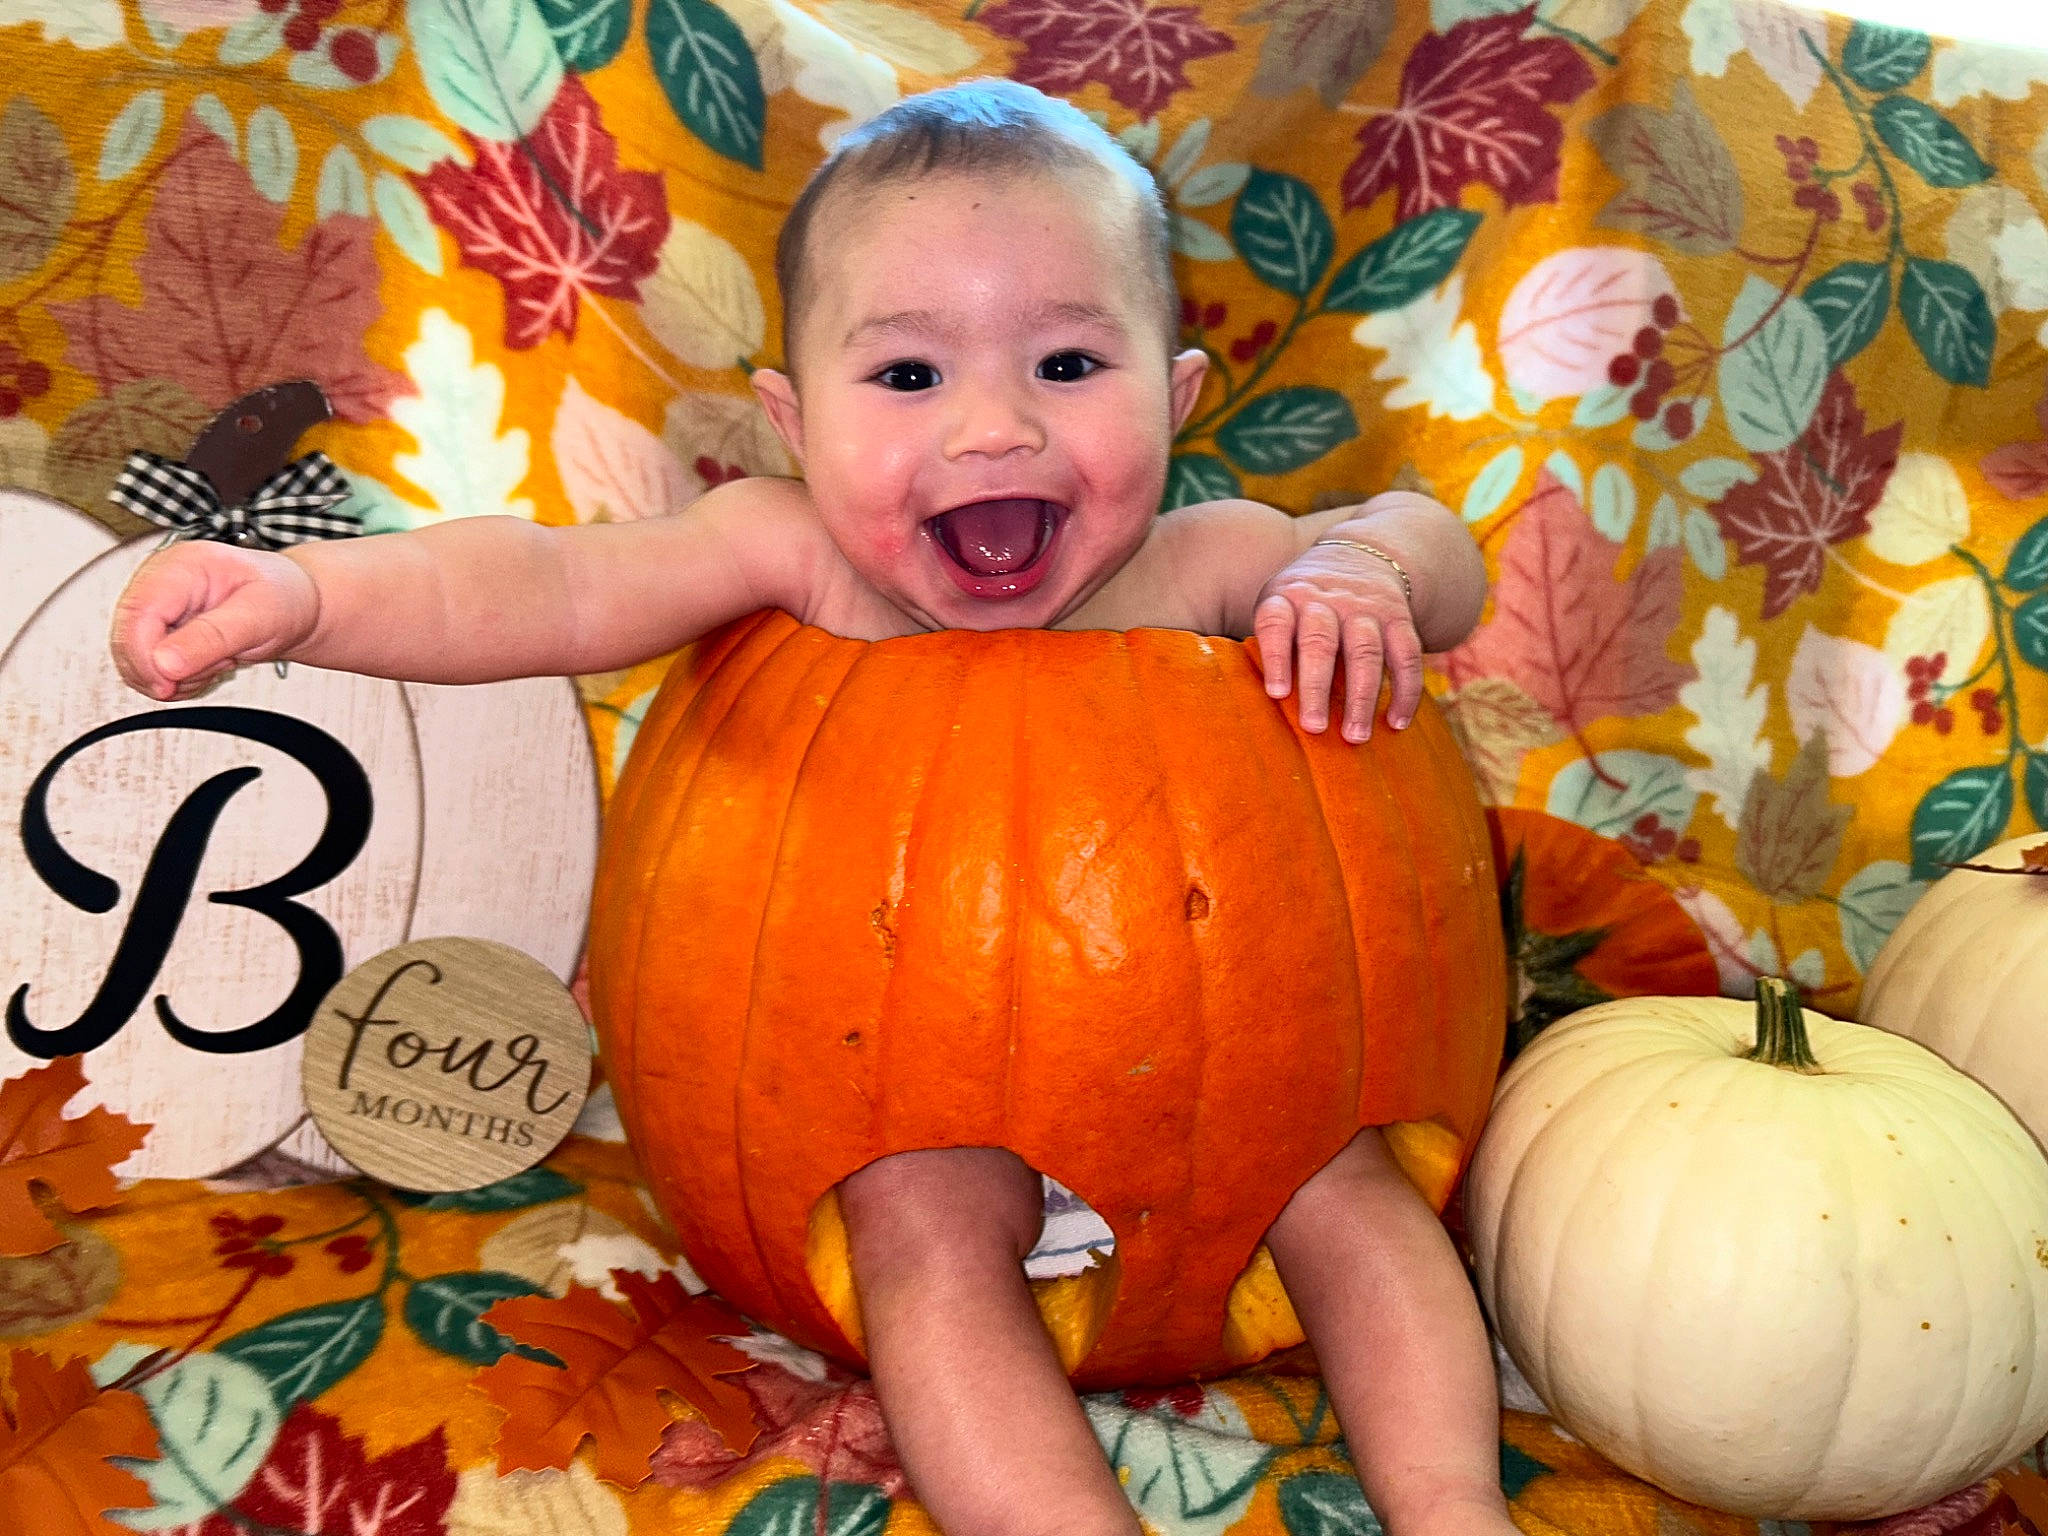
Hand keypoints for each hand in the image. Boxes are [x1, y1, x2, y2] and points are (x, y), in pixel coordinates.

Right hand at [109, 540, 318, 700]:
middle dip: (165, 669)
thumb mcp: (259, 616)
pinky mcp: (161, 632)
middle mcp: (159, 584)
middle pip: (127, 640)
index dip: (144, 656)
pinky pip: (151, 669)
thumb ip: (212, 638)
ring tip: (220, 658)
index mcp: (180, 567)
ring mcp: (157, 609)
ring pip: (136, 660)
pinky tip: (209, 665)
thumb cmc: (283, 597)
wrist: (296, 604)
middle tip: (216, 665)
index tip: (168, 684)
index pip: (137, 615)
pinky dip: (178, 680)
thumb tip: (164, 664)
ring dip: (176, 677)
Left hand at [1253, 544, 1420, 741]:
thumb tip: (1253, 708)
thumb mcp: (1279, 603)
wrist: (1360, 555)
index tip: (1276, 694)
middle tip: (1314, 728)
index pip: (1276, 623)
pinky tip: (1397, 722)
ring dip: (1361, 697)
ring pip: (1366, 651)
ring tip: (1355, 736)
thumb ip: (1271, 643)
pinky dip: (1405, 691)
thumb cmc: (1305, 601)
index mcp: (1287, 598)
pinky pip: (1407, 655)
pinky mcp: (1398, 617)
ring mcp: (1365, 608)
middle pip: (1321, 643)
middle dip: (1317, 688)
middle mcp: (1326, 600)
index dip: (1275, 657)